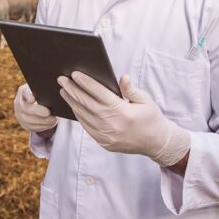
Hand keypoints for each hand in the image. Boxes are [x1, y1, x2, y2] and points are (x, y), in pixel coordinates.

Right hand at [14, 83, 57, 133]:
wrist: (36, 102)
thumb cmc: (42, 94)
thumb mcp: (41, 89)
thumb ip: (44, 90)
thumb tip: (48, 91)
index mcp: (23, 91)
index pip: (24, 92)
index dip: (28, 96)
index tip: (33, 98)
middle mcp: (18, 103)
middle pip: (25, 108)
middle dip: (38, 112)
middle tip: (49, 112)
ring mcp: (19, 114)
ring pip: (28, 121)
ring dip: (42, 121)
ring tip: (53, 120)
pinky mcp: (24, 124)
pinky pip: (32, 128)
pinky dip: (42, 127)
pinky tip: (50, 124)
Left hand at [58, 72, 189, 167]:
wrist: (157, 144)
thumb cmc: (151, 118)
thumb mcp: (146, 101)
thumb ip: (131, 89)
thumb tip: (122, 77)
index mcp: (122, 111)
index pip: (99, 93)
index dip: (86, 82)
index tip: (74, 73)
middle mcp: (112, 124)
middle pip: (86, 103)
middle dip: (72, 89)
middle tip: (61, 79)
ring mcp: (106, 135)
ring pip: (83, 115)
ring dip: (71, 101)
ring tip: (63, 90)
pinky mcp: (104, 142)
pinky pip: (87, 127)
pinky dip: (78, 115)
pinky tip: (73, 106)